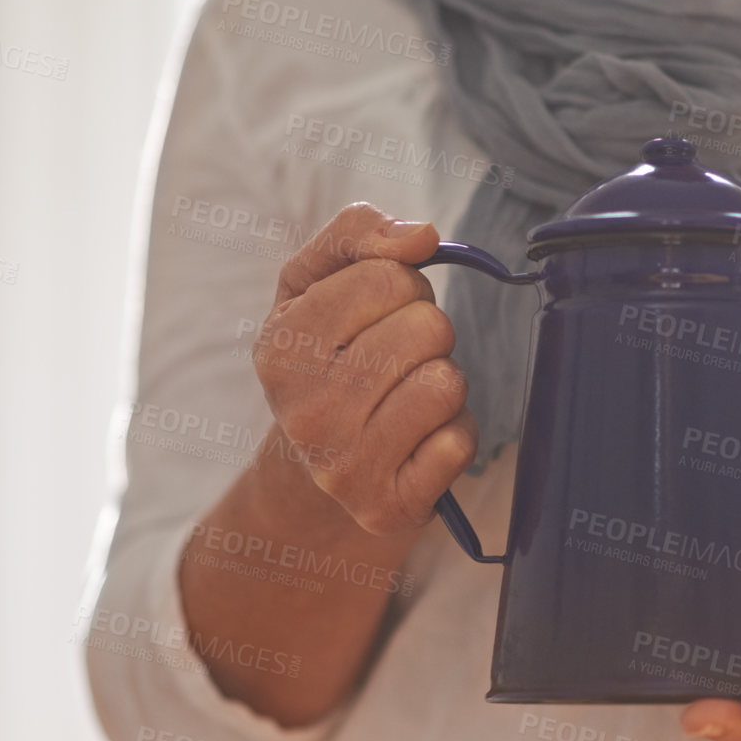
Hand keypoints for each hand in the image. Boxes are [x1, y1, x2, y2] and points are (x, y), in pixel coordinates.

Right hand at [253, 202, 476, 535]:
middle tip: (398, 358)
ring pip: (446, 383)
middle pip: (426, 327)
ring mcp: (344, 465)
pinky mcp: (386, 506)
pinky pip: (459, 442)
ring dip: (444, 381)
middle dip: (427, 332)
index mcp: (280, 347)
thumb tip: (422, 236)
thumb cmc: (327, 358)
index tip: (379, 311)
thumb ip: (357, 235)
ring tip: (407, 396)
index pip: (387, 277)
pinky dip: (454, 433)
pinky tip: (418, 440)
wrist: (316, 468)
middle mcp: (304, 411)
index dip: (401, 284)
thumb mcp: (315, 285)